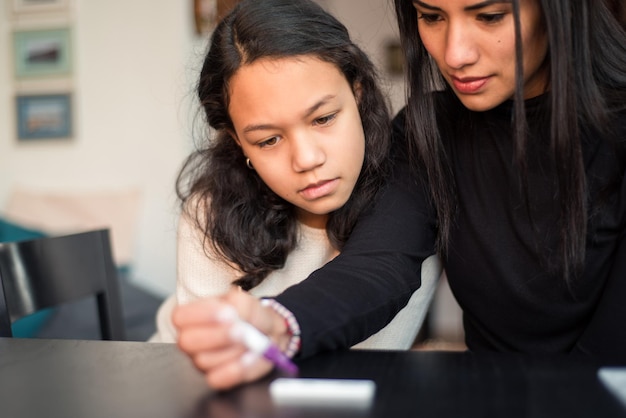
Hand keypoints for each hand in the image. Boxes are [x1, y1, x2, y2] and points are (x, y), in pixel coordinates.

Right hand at [172, 289, 289, 389]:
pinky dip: (237, 369)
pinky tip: (250, 357)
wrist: (266, 333)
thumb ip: (240, 305)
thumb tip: (234, 316)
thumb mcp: (248, 301)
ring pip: (204, 360)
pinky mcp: (215, 377)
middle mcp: (192, 340)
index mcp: (194, 316)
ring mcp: (201, 360)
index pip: (180, 316)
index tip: (229, 312)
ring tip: (251, 341)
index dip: (203, 315)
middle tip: (242, 330)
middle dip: (218, 335)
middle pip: (187, 341)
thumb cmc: (250, 316)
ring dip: (233, 350)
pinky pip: (217, 379)